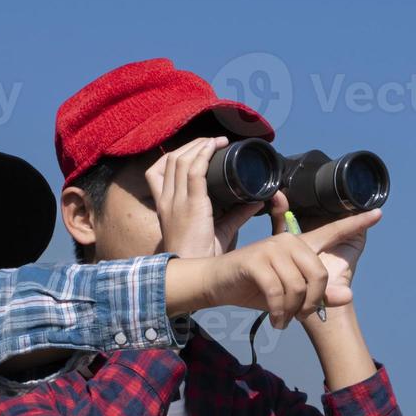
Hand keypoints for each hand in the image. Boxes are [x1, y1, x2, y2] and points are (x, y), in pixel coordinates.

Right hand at [147, 136, 265, 258]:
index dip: (176, 155)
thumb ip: (236, 214)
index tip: (197, 150)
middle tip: (213, 142)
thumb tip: (257, 200)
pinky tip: (215, 147)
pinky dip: (204, 154)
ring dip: (200, 146)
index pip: (158, 170)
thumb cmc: (202, 256)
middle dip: (192, 146)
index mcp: (164, 205)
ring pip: (181, 160)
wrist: (193, 273)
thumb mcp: (218, 230)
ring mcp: (176, 201)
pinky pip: (194, 171)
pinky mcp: (191, 205)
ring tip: (217, 142)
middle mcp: (167, 200)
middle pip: (171, 159)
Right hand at [182, 209, 381, 327]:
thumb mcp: (290, 295)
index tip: (379, 213)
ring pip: (299, 287)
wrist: (215, 285)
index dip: (356, 223)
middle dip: (311, 304)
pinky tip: (275, 320)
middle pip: (319, 275)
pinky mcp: (256, 261)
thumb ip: (319, 295)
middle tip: (299, 317)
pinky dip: (279, 312)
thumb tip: (348, 295)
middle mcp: (288, 241)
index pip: (332, 231)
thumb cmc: (253, 288)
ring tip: (283, 320)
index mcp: (299, 245)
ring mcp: (272, 248)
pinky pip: (279, 293)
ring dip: (292, 311)